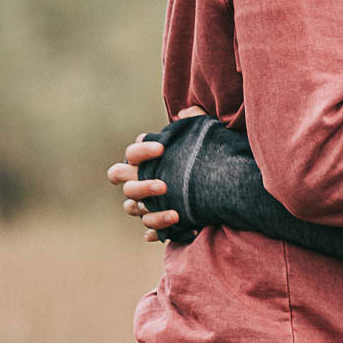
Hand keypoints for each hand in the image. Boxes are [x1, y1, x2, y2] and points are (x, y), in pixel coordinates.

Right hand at [104, 107, 206, 240]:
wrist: (220, 186)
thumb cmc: (204, 159)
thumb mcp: (203, 140)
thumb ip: (195, 122)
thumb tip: (186, 112)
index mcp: (146, 161)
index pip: (132, 154)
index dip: (142, 151)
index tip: (162, 148)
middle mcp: (139, 181)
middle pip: (123, 182)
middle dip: (140, 184)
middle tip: (164, 185)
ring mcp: (145, 203)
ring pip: (133, 208)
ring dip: (151, 211)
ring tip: (176, 212)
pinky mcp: (157, 222)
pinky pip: (149, 230)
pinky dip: (159, 229)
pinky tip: (175, 226)